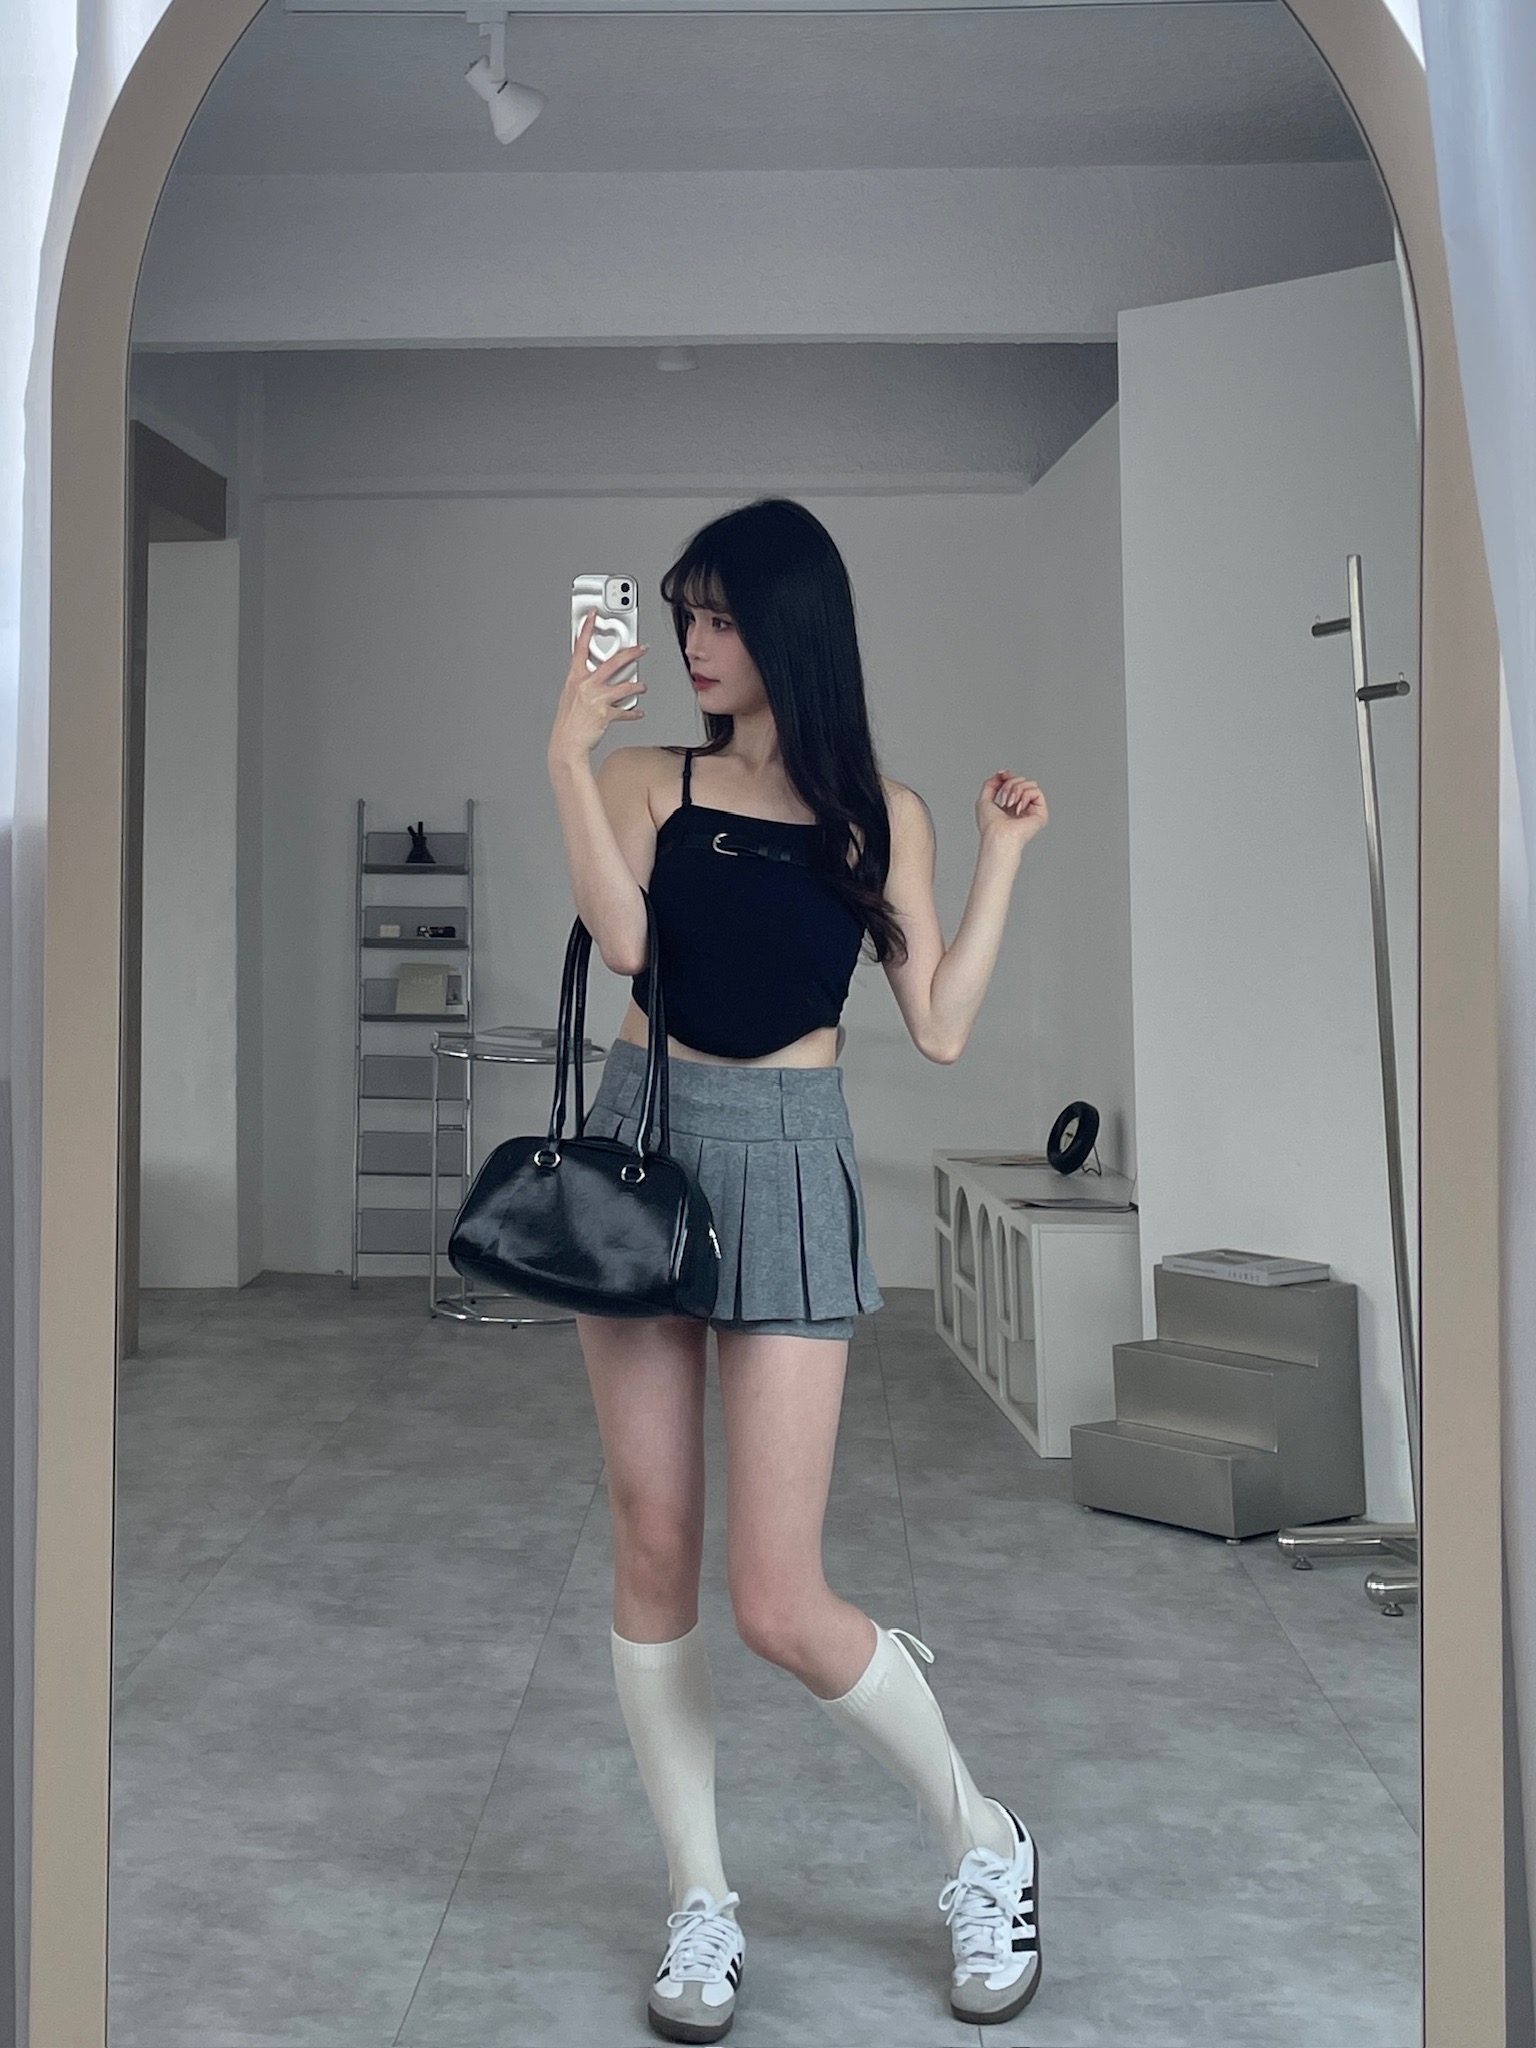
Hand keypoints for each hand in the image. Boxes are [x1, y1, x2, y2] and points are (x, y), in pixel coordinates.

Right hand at [548, 610, 649, 762]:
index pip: (580, 648)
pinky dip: (633, 713)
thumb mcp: (570, 697)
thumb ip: (583, 684)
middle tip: (642, 648)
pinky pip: (625, 711)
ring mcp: (597, 698)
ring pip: (625, 686)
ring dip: (637, 686)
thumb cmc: (568, 724)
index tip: (593, 615)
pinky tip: (639, 712)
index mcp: (575, 678)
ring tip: (642, 686)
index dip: (587, 629)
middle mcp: (586, 685)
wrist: (566, 744)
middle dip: (631, 653)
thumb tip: (596, 679)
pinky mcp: (605, 713)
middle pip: (613, 663)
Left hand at [976, 770, 1047, 850]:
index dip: (1009, 776)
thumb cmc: (990, 825)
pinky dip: (1025, 796)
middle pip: (1022, 780)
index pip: (1014, 783)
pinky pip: (1036, 791)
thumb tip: (1002, 773)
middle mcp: (1021, 808)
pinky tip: (1019, 808)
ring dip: (1017, 789)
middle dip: (1010, 784)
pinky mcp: (1040, 813)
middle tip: (1005, 797)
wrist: (998, 834)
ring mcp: (1031, 810)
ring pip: (1030, 784)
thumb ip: (991, 784)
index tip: (1003, 775)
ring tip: (1010, 803)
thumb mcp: (983, 799)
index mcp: (1009, 806)